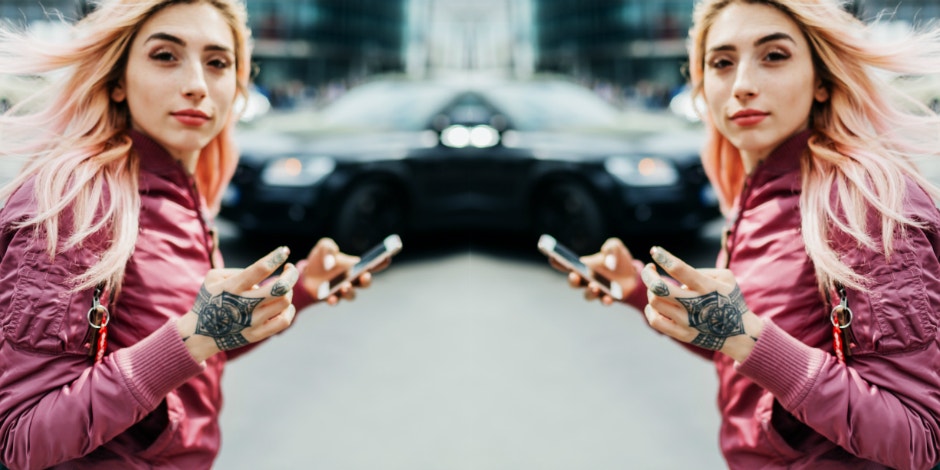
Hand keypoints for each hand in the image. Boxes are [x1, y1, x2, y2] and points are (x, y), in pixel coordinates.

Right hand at [177, 246, 298, 361]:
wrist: (200, 334)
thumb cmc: (210, 300)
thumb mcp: (213, 278)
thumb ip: (239, 271)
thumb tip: (263, 274)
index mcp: (232, 287)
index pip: (260, 269)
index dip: (275, 257)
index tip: (284, 251)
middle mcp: (244, 305)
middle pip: (280, 287)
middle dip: (291, 274)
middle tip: (289, 269)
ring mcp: (252, 321)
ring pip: (285, 302)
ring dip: (288, 291)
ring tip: (281, 287)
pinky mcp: (258, 334)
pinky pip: (285, 321)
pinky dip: (289, 309)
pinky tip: (284, 304)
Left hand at [301, 238, 385, 304]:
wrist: (305, 274)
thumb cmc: (320, 259)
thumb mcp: (323, 247)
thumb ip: (328, 247)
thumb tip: (331, 261)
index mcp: (355, 266)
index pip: (372, 265)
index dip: (381, 262)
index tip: (387, 258)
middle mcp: (352, 279)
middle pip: (365, 282)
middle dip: (367, 280)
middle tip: (365, 275)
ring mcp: (342, 290)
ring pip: (352, 295)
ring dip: (350, 291)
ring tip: (345, 286)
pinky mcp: (331, 298)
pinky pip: (336, 301)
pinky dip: (334, 300)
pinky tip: (331, 298)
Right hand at [550, 237, 639, 305]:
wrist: (634, 275)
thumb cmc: (619, 259)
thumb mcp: (616, 246)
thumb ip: (611, 246)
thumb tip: (607, 259)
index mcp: (584, 266)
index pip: (567, 265)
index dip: (558, 262)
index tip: (552, 258)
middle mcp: (587, 280)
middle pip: (573, 283)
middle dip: (572, 280)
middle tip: (574, 276)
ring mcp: (597, 290)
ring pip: (587, 295)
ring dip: (589, 292)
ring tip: (594, 287)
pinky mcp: (608, 298)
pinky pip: (603, 301)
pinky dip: (605, 300)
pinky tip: (608, 298)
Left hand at [641, 246, 762, 361]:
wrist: (740, 333)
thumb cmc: (729, 300)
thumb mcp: (726, 278)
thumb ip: (701, 271)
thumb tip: (677, 273)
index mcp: (706, 287)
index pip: (679, 269)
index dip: (664, 257)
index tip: (655, 251)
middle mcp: (694, 304)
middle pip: (658, 287)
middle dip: (648, 274)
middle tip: (650, 268)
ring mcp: (687, 321)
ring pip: (654, 302)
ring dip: (650, 290)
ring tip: (657, 287)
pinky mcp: (681, 334)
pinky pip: (655, 321)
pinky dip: (650, 309)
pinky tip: (655, 304)